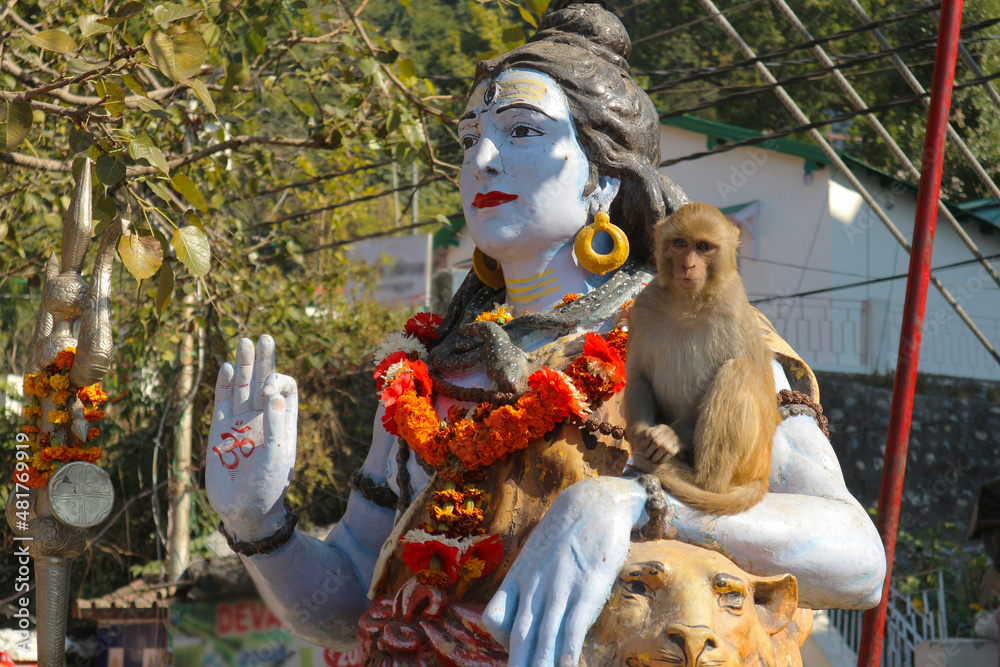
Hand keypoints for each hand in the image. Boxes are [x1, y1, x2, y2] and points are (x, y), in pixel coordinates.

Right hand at [206, 335, 297, 539]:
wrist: (244, 510)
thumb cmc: (267, 486)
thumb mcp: (276, 456)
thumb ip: (276, 425)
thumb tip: (273, 394)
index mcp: (283, 423)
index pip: (285, 391)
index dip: (278, 383)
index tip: (268, 392)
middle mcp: (263, 418)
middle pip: (264, 381)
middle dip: (265, 361)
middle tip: (265, 337)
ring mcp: (241, 423)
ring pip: (242, 388)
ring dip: (244, 366)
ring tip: (245, 341)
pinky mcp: (221, 431)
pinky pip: (223, 403)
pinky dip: (225, 385)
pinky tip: (228, 367)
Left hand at [482, 477, 645, 665]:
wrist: (594, 501)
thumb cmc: (568, 529)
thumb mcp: (539, 551)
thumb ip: (533, 577)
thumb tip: (533, 600)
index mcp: (519, 576)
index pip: (494, 616)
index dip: (500, 640)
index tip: (514, 650)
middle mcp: (533, 586)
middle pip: (517, 636)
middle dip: (516, 664)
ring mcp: (559, 589)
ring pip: (542, 638)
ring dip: (539, 666)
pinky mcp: (585, 590)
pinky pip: (572, 628)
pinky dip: (567, 653)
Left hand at [640, 424, 682, 463]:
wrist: (681, 433)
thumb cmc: (665, 433)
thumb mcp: (658, 428)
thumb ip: (651, 431)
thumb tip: (643, 436)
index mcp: (662, 428)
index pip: (652, 435)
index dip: (646, 442)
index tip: (643, 448)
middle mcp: (668, 433)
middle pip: (656, 442)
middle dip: (650, 451)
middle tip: (646, 457)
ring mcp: (673, 440)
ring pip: (663, 448)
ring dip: (656, 456)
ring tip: (652, 460)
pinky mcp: (677, 447)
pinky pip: (670, 453)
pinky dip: (664, 458)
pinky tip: (660, 461)